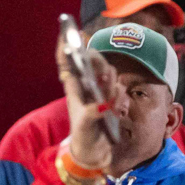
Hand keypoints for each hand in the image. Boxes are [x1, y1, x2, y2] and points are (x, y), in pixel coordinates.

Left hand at [57, 42, 118, 169]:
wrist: (93, 153)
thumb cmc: (83, 136)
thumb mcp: (83, 126)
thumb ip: (92, 115)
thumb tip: (102, 106)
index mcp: (73, 88)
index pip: (67, 62)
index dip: (65, 45)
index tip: (66, 32)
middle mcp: (88, 86)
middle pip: (93, 62)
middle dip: (98, 60)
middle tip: (101, 70)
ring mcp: (101, 93)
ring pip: (108, 75)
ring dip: (111, 82)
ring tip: (110, 95)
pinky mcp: (112, 102)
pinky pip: (119, 92)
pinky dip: (119, 98)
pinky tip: (116, 109)